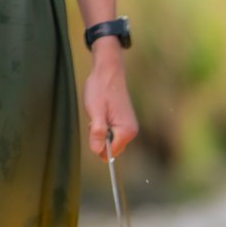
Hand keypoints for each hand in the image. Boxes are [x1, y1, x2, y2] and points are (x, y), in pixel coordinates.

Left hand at [84, 39, 138, 158]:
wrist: (108, 73)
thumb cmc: (101, 90)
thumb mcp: (95, 112)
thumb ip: (97, 133)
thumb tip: (97, 151)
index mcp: (126, 131)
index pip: (111, 153)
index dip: (98, 145)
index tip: (94, 128)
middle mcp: (131, 132)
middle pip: (112, 148)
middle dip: (100, 139)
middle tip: (96, 119)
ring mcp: (129, 127)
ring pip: (111, 141)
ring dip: (101, 132)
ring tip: (99, 114)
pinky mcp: (125, 123)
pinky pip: (112, 133)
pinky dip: (104, 127)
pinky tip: (102, 114)